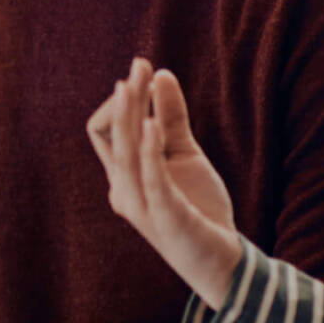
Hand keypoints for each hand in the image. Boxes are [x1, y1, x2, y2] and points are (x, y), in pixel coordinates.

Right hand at [86, 58, 244, 308]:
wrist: (220, 259)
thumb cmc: (198, 208)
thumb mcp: (185, 155)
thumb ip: (170, 118)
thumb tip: (160, 75)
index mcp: (123, 175)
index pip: (102, 130)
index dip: (120, 101)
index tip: (144, 76)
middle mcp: (123, 189)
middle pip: (110, 134)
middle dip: (125, 97)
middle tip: (139, 63)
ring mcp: (141, 205)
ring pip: (123, 152)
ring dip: (129, 114)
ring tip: (137, 82)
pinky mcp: (165, 216)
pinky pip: (149, 179)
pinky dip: (148, 149)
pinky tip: (152, 124)